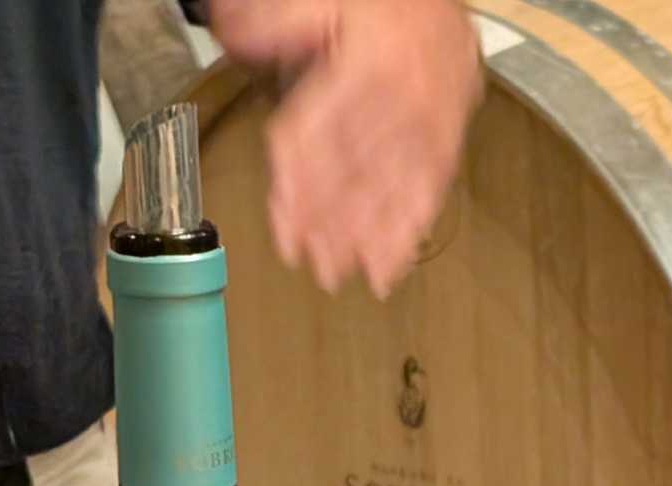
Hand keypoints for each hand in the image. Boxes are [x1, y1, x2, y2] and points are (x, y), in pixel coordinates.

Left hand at [210, 0, 482, 298]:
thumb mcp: (321, 1)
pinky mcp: (442, 146)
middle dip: (329, 223)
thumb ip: (275, 23)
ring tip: (337, 272)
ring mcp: (422, 127)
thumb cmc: (380, 8)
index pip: (320, 133)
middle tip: (309, 261)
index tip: (285, 222)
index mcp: (360, 66)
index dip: (298, 184)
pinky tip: (387, 268)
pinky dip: (406, 235)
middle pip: (354, 171)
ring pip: (388, 188)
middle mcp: (395, 100)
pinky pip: (425, 193)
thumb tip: (230, 33)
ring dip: (361, 238)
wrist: (442, 3)